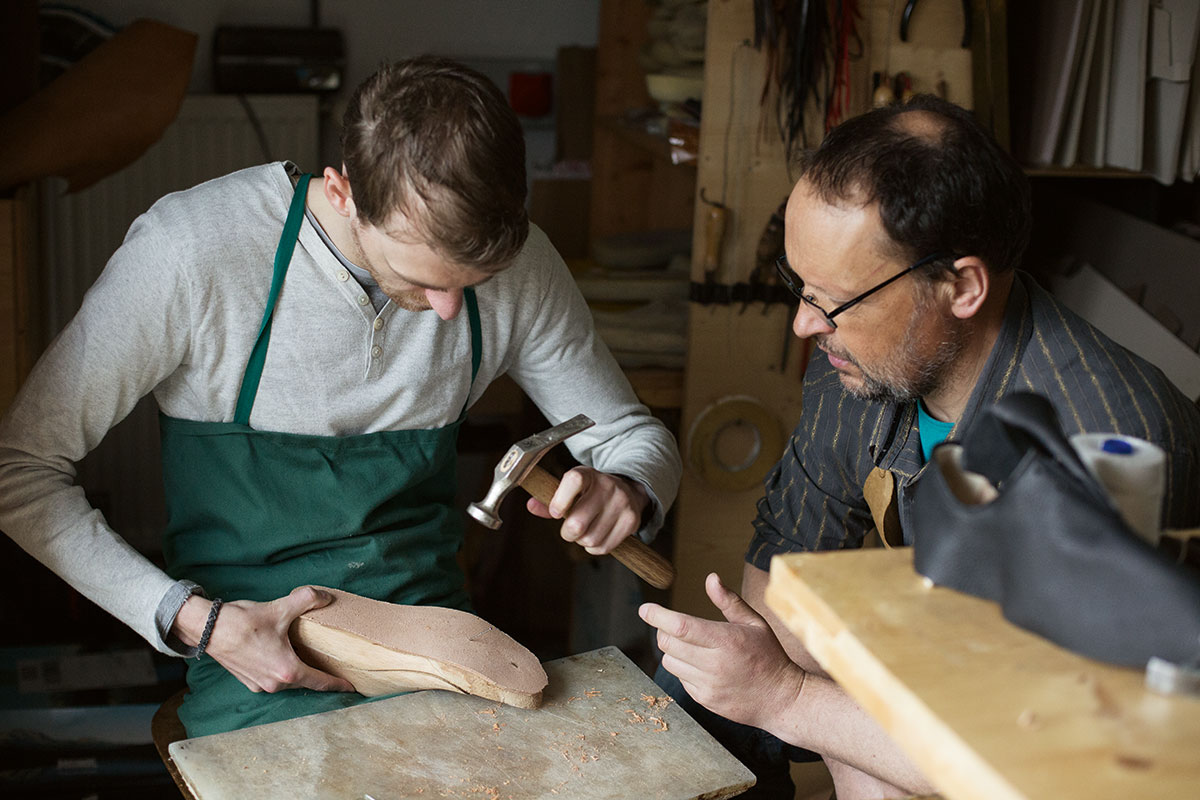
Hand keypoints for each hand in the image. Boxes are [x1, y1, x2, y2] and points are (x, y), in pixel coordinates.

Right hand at [175, 586, 355, 693]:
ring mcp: (259, 684)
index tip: (351, 688)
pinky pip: (272, 678)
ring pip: (288, 680)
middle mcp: (274, 684)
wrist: (208, 629)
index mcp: (287, 671)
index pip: (320, 682)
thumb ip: (308, 599)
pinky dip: (282, 671)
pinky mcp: (248, 681)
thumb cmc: (243, 622)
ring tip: (309, 660)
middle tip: (334, 667)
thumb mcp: (281, 608)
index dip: (337, 685)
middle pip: (305, 681)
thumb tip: (326, 597)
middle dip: (319, 675)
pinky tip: (284, 657)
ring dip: (298, 672)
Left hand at [525, 467, 647, 554]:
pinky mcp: (632, 520)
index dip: (559, 501)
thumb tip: (531, 506)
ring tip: (586, 531)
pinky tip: (597, 536)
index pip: (573, 481)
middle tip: (570, 529)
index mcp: (588, 474)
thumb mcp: (570, 489)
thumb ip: (549, 499)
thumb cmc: (590, 492)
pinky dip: (595, 548)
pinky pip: (604, 547)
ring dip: (582, 541)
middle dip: (567, 533)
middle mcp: (608, 486)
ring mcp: (622, 503)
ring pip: (590, 539)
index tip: (556, 512)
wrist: (627, 489)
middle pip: (577, 523)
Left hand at [638, 572, 805, 730]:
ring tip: (693, 648)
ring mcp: (708, 686)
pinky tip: (704, 667)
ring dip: (674, 651)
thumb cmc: (769, 656)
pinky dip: (685, 669)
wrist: (781, 699)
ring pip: (670, 662)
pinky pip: (680, 679)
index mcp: (726, 641)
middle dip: (664, 631)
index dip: (658, 616)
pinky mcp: (704, 700)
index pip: (681, 627)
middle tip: (675, 626)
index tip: (645, 609)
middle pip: (668, 643)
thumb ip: (729, 601)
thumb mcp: (754, 623)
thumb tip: (711, 578)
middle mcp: (714, 665)